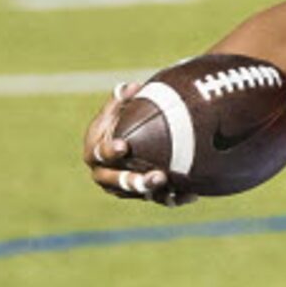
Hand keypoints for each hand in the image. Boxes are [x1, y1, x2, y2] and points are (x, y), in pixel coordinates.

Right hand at [82, 82, 194, 205]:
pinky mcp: (144, 195)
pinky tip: (191, 195)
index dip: (109, 151)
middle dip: (134, 181)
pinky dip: (175, 198)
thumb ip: (121, 99)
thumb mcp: (119, 108)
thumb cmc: (122, 120)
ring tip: (172, 184)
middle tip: (156, 176)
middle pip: (116, 182)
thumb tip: (131, 87)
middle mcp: (105, 174)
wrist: (133, 140)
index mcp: (95, 151)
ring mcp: (124, 188)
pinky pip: (159, 200)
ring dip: (155, 192)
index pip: (99, 154)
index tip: (123, 145)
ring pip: (138, 195)